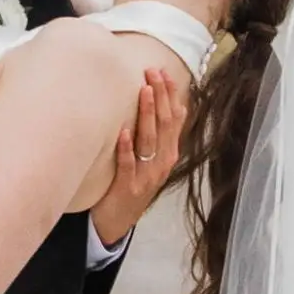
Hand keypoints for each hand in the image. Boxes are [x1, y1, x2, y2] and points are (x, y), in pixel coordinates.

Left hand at [86, 66, 184, 245]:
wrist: (117, 221)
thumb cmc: (131, 183)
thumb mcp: (149, 159)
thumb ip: (155, 135)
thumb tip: (159, 102)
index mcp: (169, 153)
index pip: (176, 118)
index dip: (172, 95)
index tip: (164, 71)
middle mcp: (162, 163)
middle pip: (165, 124)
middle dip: (160, 96)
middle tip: (152, 71)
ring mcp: (147, 176)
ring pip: (150, 140)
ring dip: (147, 114)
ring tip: (143, 91)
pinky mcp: (128, 187)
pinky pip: (129, 165)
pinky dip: (126, 148)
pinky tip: (122, 132)